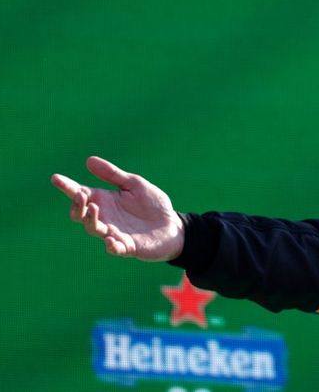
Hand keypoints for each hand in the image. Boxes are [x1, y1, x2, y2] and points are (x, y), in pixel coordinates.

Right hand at [51, 157, 184, 260]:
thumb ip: (113, 175)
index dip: (67, 187)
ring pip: (94, 229)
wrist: (172, 225)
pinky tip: (110, 238)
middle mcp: (105, 218)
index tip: (56, 178)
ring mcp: (114, 233)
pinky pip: (115, 248)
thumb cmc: (153, 204)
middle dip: (77, 205)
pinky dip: (111, 245)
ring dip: (91, 220)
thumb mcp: (134, 184)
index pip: (81, 194)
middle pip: (80, 215)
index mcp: (105, 201)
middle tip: (80, 195)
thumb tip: (89, 160)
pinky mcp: (128, 246)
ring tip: (94, 208)